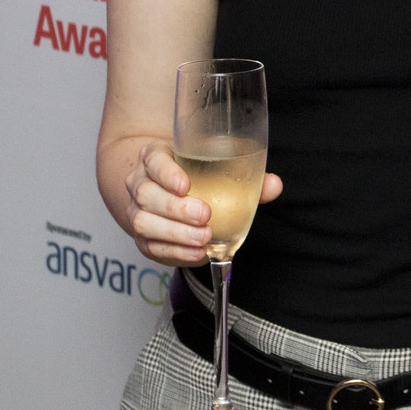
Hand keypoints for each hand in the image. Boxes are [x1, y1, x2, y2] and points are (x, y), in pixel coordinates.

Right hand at [123, 140, 283, 266]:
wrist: (166, 194)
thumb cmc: (196, 176)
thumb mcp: (216, 168)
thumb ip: (247, 176)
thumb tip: (274, 185)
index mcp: (156, 157)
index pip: (154, 160)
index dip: (167, 173)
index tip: (186, 184)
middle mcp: (140, 182)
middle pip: (147, 194)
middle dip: (176, 208)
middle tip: (205, 215)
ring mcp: (136, 211)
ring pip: (144, 222)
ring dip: (175, 233)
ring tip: (204, 237)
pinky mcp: (142, 238)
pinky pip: (152, 246)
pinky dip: (175, 251)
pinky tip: (196, 252)